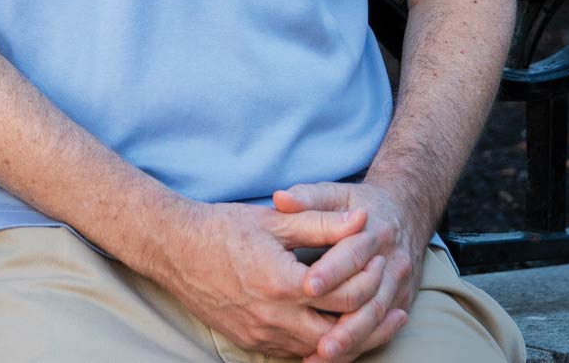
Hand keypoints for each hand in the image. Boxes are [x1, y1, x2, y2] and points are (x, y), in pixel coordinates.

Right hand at [137, 197, 379, 358]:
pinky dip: (321, 347)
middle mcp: (274, 317)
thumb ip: (322, 223)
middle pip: (341, 334)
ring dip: (350, 339)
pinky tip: (334, 331)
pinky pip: (297, 354)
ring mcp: (262, 335)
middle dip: (372, 321)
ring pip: (321, 351)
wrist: (175, 250)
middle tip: (393, 306)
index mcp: (283, 283)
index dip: (371, 280)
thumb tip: (363, 220)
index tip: (381, 262)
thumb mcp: (275, 220)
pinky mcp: (252, 343)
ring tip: (374, 322)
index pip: (347, 296)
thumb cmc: (223, 229)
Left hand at [272, 182, 422, 359]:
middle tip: (317, 341)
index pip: (352, 253)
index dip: (331, 270)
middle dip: (344, 322)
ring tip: (322, 355)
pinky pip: (382, 328)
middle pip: (370, 297)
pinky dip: (361, 345)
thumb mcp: (336, 193)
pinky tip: (334, 357)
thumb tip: (280, 199)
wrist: (407, 211)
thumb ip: (308, 197)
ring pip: (376, 318)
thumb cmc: (360, 204)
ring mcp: (399, 284)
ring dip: (351, 341)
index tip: (307, 286)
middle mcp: (391, 261)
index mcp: (373, 231)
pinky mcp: (401, 300)